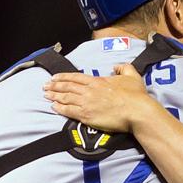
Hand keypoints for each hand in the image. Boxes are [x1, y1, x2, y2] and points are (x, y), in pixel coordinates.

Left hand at [43, 64, 157, 132]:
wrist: (137, 111)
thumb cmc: (136, 96)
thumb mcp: (132, 75)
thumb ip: (123, 67)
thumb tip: (116, 66)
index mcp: (98, 81)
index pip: (76, 77)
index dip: (63, 77)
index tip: (55, 77)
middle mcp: (89, 91)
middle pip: (67, 87)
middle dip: (54, 85)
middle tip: (45, 86)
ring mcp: (87, 103)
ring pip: (66, 98)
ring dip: (54, 96)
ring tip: (46, 95)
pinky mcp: (87, 116)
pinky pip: (69, 111)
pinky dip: (60, 108)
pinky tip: (53, 107)